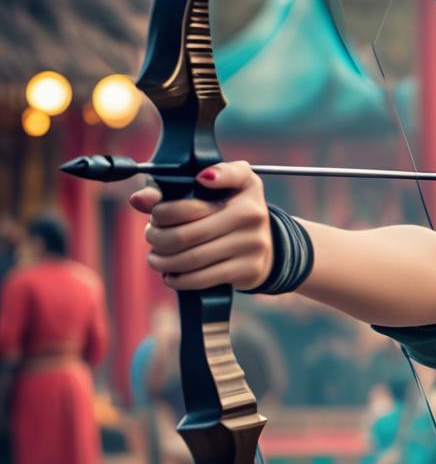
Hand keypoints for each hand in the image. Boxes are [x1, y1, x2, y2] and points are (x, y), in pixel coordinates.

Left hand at [128, 161, 272, 291]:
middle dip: (158, 239)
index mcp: (244, 188)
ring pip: (192, 259)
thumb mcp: (224, 185)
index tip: (156, 214)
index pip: (190, 204)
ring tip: (156, 258)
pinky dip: (180, 280)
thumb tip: (139, 199)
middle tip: (151, 237)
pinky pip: (204, 278)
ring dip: (165, 261)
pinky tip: (171, 276)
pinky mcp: (248, 270)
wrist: (268, 246)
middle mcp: (251, 216)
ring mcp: (251, 245)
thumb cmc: (236, 210)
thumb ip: (182, 183)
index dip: (162, 212)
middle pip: (186, 235)